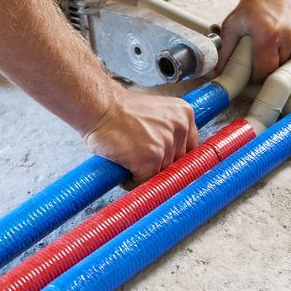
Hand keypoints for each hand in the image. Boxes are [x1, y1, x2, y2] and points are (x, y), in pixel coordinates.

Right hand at [81, 90, 198, 185]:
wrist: (99, 107)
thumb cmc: (118, 109)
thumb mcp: (155, 112)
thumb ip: (168, 129)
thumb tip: (173, 154)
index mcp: (184, 114)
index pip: (191, 148)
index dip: (176, 158)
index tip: (166, 163)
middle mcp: (180, 128)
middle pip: (178, 163)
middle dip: (159, 166)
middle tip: (141, 161)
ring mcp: (166, 145)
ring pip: (161, 174)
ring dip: (144, 174)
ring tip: (128, 161)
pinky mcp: (150, 161)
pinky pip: (145, 182)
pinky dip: (132, 181)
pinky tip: (123, 168)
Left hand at [216, 0, 290, 81]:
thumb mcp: (234, 21)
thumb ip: (224, 49)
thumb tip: (218, 71)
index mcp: (268, 33)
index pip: (264, 72)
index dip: (256, 77)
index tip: (250, 75)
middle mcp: (289, 36)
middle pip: (277, 70)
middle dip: (267, 69)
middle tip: (258, 58)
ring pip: (289, 64)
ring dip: (279, 60)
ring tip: (270, 44)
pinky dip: (289, 52)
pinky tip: (282, 38)